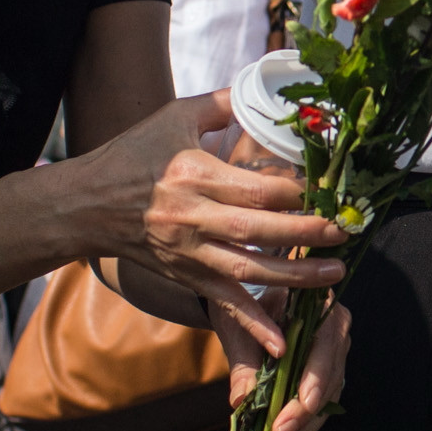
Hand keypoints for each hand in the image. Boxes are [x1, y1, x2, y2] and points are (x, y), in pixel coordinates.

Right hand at [97, 93, 347, 343]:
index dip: (297, 193)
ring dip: (295, 276)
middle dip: (307, 233)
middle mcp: (192, 218)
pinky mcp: (185, 275)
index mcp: (193, 175)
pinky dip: (252, 325)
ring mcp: (188, 252)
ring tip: (336, 273)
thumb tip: (261, 87)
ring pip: (248, 271)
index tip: (331, 191)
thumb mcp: (173, 117)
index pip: (255, 189)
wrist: (85, 204)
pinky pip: (222, 303)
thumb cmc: (132, 155)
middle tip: (346, 231)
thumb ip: (220, 103)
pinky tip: (281, 343)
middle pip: (259, 230)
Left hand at [223, 302, 352, 430]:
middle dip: (305, 411)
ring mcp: (334, 354)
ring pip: (328, 397)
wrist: (245, 304)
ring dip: (304, 426)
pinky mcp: (326, 375)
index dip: (316, 376)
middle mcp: (336, 329)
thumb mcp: (239, 328)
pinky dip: (303, 426)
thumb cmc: (245, 307)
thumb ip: (244, 361)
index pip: (326, 344)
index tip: (303, 404)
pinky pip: (321, 404)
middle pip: (330, 376)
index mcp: (320, 306)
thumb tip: (242, 398)